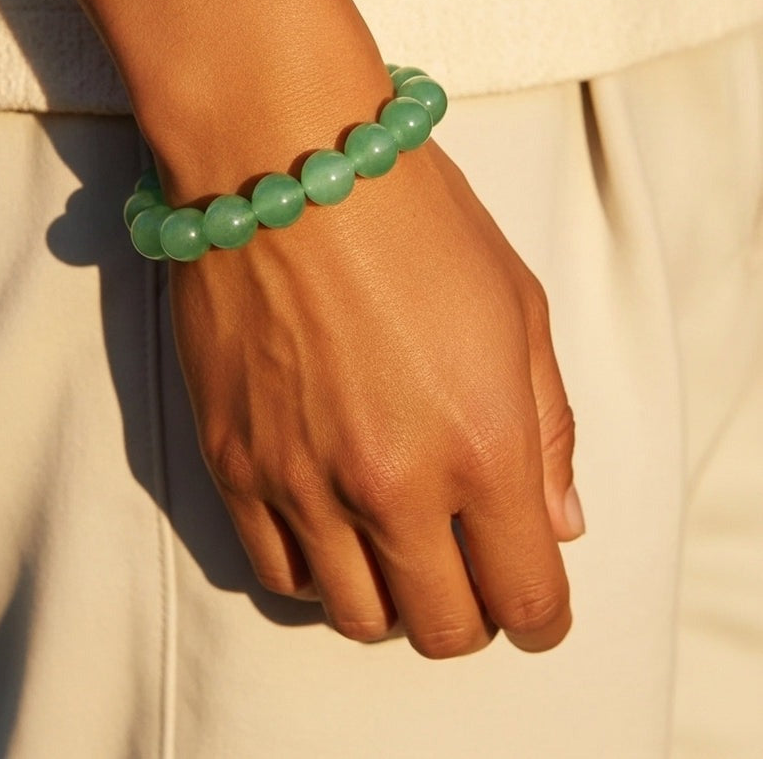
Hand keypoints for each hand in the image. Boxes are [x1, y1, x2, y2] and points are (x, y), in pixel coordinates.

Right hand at [167, 139, 582, 657]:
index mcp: (482, 446)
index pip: (526, 599)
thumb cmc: (410, 215)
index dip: (541, 615)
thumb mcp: (517, 306)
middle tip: (467, 571)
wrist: (280, 159)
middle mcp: (390, 485)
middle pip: (441, 629)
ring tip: (394, 546)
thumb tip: (557, 521)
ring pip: (355, 617)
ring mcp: (300, 481)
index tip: (535, 600)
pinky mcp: (231, 462)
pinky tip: (329, 527)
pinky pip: (274, 572)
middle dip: (469, 615)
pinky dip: (316, 573)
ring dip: (391, 599)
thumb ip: (548, 429)